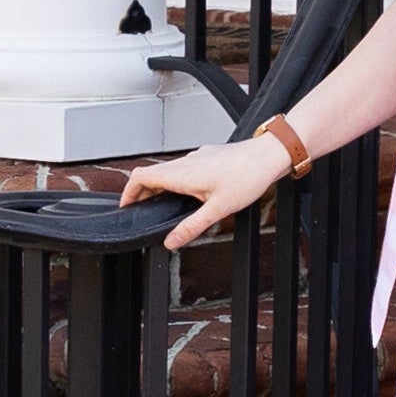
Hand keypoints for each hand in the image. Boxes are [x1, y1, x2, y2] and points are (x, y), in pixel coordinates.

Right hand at [118, 135, 290, 247]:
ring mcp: (197, 157)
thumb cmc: (248, 176)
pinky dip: (177, 180)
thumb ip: (192, 226)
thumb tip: (172, 241)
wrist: (269, 155)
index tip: (126, 206)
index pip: (141, 177)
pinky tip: (190, 192)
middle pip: (152, 174)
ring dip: (160, 186)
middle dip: (143, 193)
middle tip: (143, 210)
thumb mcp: (218, 209)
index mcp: (181, 173)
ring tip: (163, 204)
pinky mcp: (208, 156)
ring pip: (169, 170)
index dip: (128, 193)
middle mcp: (186, 162)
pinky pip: (184, 167)